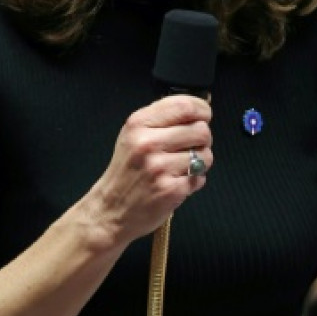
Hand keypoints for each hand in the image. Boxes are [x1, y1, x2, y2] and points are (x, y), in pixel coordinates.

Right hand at [81, 95, 211, 245]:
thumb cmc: (127, 172)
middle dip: (202, 139)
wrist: (110, 210)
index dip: (202, 109)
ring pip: (205, 155)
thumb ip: (161, 119)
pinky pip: (200, 177)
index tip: (204, 116)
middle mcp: (148, 143)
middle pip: (201, 130)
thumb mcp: (133, 135)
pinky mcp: (170, 189)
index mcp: (139, 124)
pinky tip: (177, 182)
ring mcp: (159, 167)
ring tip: (181, 167)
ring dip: (200, 162)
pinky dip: (194, 181)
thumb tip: (197, 110)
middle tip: (190, 147)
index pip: (185, 105)